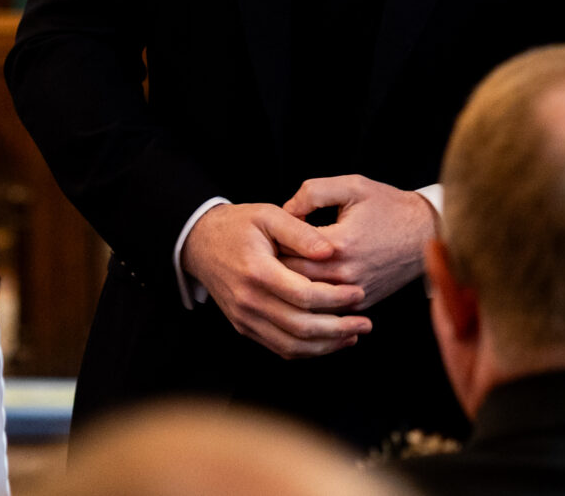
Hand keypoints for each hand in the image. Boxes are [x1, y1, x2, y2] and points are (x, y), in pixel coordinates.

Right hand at [182, 202, 371, 358]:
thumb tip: (330, 250)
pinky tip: (329, 341)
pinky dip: (306, 350)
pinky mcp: (244, 326)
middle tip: (365, 323)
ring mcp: (244, 318)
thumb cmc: (237, 225)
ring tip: (353, 335)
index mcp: (257, 271)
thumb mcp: (268, 215)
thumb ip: (300, 231)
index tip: (359, 292)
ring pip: (290, 345)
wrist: (199, 242)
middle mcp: (248, 300)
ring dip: (326, 346)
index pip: (303, 295)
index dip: (335, 298)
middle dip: (338, 328)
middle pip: (299, 327)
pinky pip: (278, 347)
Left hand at [281, 175, 438, 310]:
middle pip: (292, 279)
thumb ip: (313, 193)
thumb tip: (284, 211)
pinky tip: (303, 282)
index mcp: (340, 242)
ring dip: (291, 285)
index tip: (268, 234)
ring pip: (306, 298)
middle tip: (267, 254)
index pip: (288, 250)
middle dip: (276, 266)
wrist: (427, 231)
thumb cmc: (388, 205)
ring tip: (281, 268)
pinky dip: (311, 298)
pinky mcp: (362, 302)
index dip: (273, 242)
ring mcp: (355, 292)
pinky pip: (326, 307)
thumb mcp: (352, 186)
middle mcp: (346, 273)